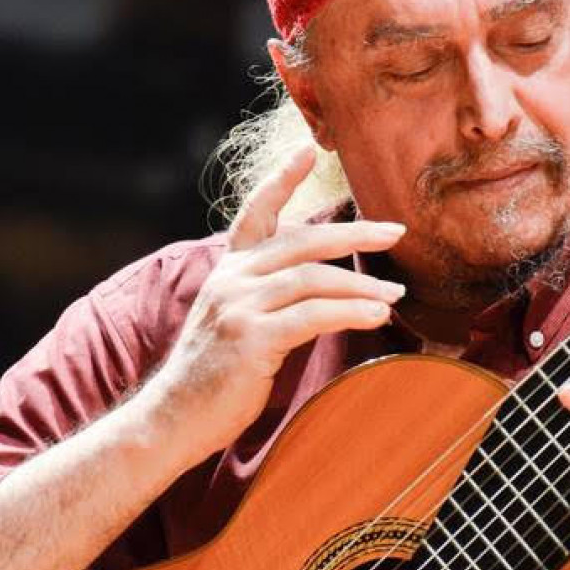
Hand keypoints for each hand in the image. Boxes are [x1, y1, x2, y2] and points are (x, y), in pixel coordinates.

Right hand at [146, 147, 406, 463]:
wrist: (173, 418)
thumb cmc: (213, 377)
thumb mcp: (234, 322)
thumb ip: (267, 297)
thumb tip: (320, 288)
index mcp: (228, 271)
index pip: (254, 214)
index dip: (281, 181)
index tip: (307, 151)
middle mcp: (232, 279)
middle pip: (301, 241)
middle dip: (354, 234)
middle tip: (395, 231)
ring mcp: (239, 306)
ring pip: (313, 279)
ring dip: (362, 285)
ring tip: (396, 293)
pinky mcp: (251, 337)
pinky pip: (312, 316)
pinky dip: (350, 312)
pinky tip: (377, 315)